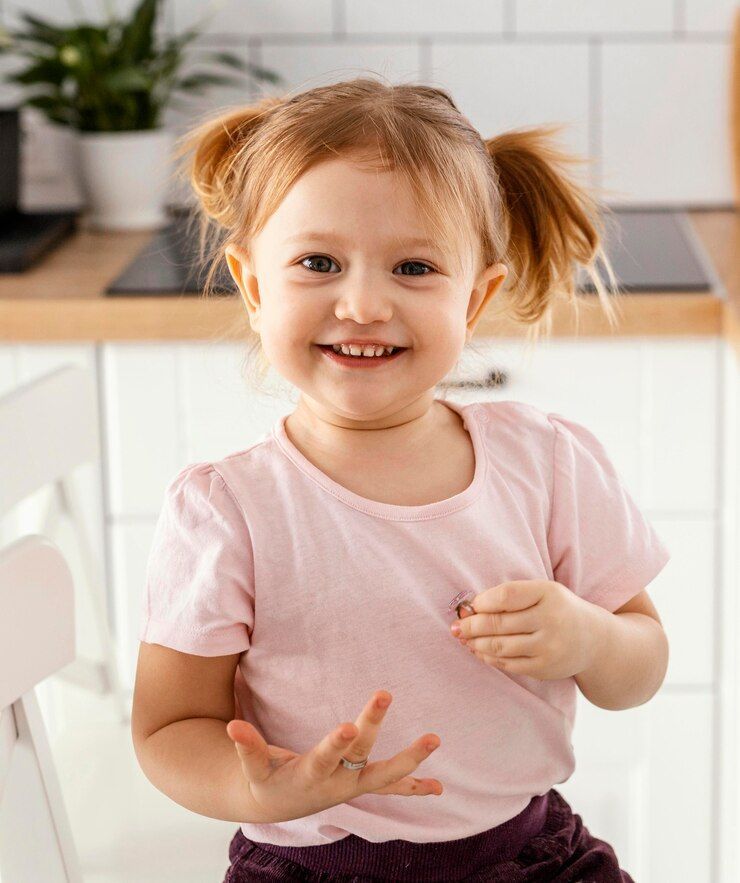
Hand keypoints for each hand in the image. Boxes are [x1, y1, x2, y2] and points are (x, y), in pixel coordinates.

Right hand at [226, 690, 442, 823]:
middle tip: (384, 693)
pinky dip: (413, 787)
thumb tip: (231, 726)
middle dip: (373, 726)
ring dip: (411, 761)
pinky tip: (439, 789)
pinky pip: (391, 789)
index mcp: (310, 776)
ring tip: (435, 739)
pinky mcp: (361, 785)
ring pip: (384, 774)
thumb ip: (247, 748)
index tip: (349, 725)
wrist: (278, 805)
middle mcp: (337, 783)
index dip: (336, 745)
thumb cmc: (266, 780)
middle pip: (360, 755)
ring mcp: (353, 786)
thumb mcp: (253, 768)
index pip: (325, 758)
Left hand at [451, 580, 601, 680]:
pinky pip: (508, 664)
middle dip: (471, 625)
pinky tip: (478, 651)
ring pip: (500, 646)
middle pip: (499, 623)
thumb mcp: (543, 592)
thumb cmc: (558, 609)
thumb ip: (512, 596)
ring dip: (475, 643)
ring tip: (463, 639)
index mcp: (549, 593)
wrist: (594, 640)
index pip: (506, 596)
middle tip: (455, 626)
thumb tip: (471, 607)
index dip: (483, 601)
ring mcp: (549, 647)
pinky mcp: (545, 669)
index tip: (472, 605)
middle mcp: (551, 620)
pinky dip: (489, 658)